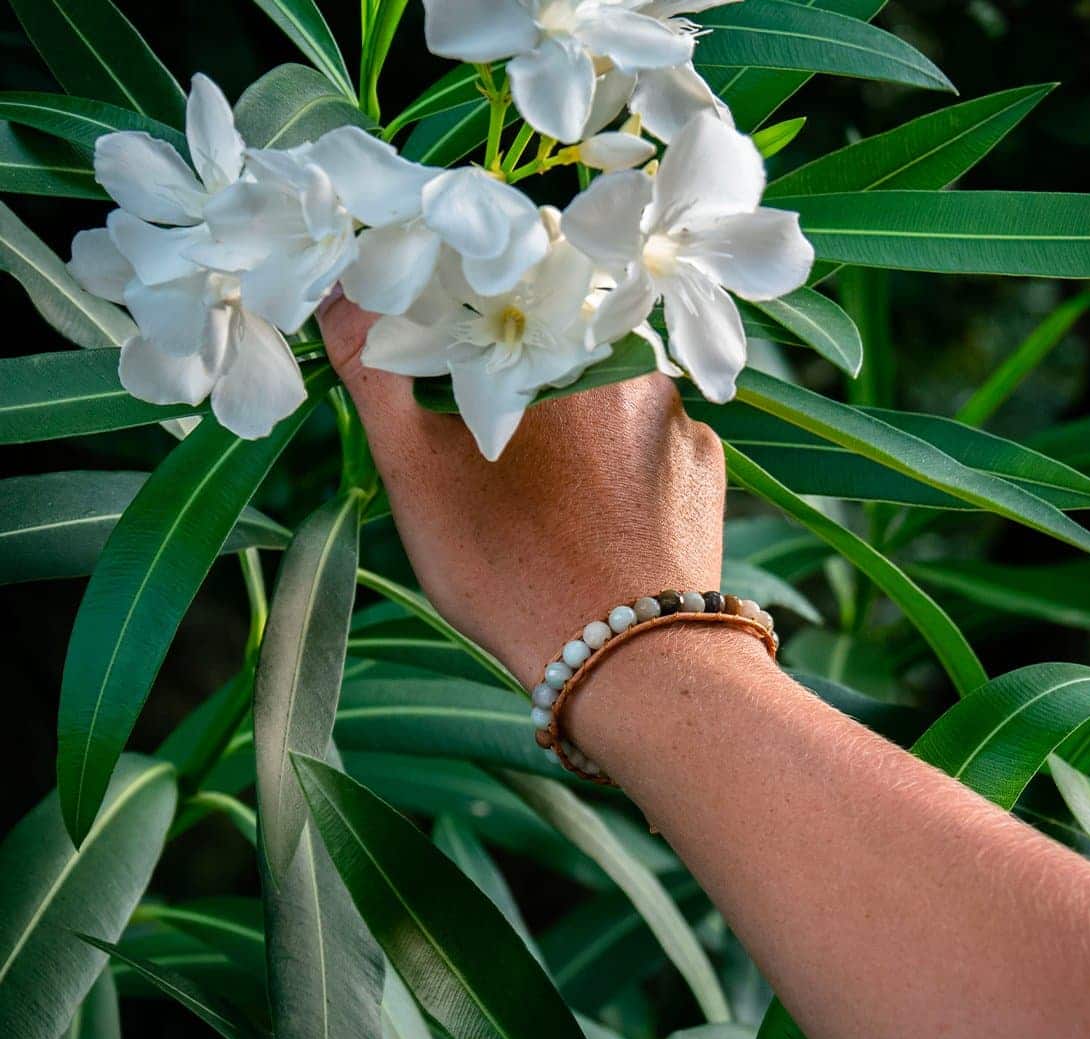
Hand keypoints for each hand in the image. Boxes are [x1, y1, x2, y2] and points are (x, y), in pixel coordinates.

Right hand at [318, 295, 727, 689]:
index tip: (446, 349)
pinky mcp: (705, 470)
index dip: (472, 305)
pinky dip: (622, 464)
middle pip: (563, 339)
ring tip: (543, 491)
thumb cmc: (511, 568)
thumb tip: (341, 287)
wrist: (628, 665)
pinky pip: (652, 443)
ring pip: (609, 393)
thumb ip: (376, 369)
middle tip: (487, 439)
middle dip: (522, 373)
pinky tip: (595, 513)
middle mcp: (639, 362)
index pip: (514, 277)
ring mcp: (682, 417)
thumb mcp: (417, 470)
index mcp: (564, 340)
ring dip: (575, 421)